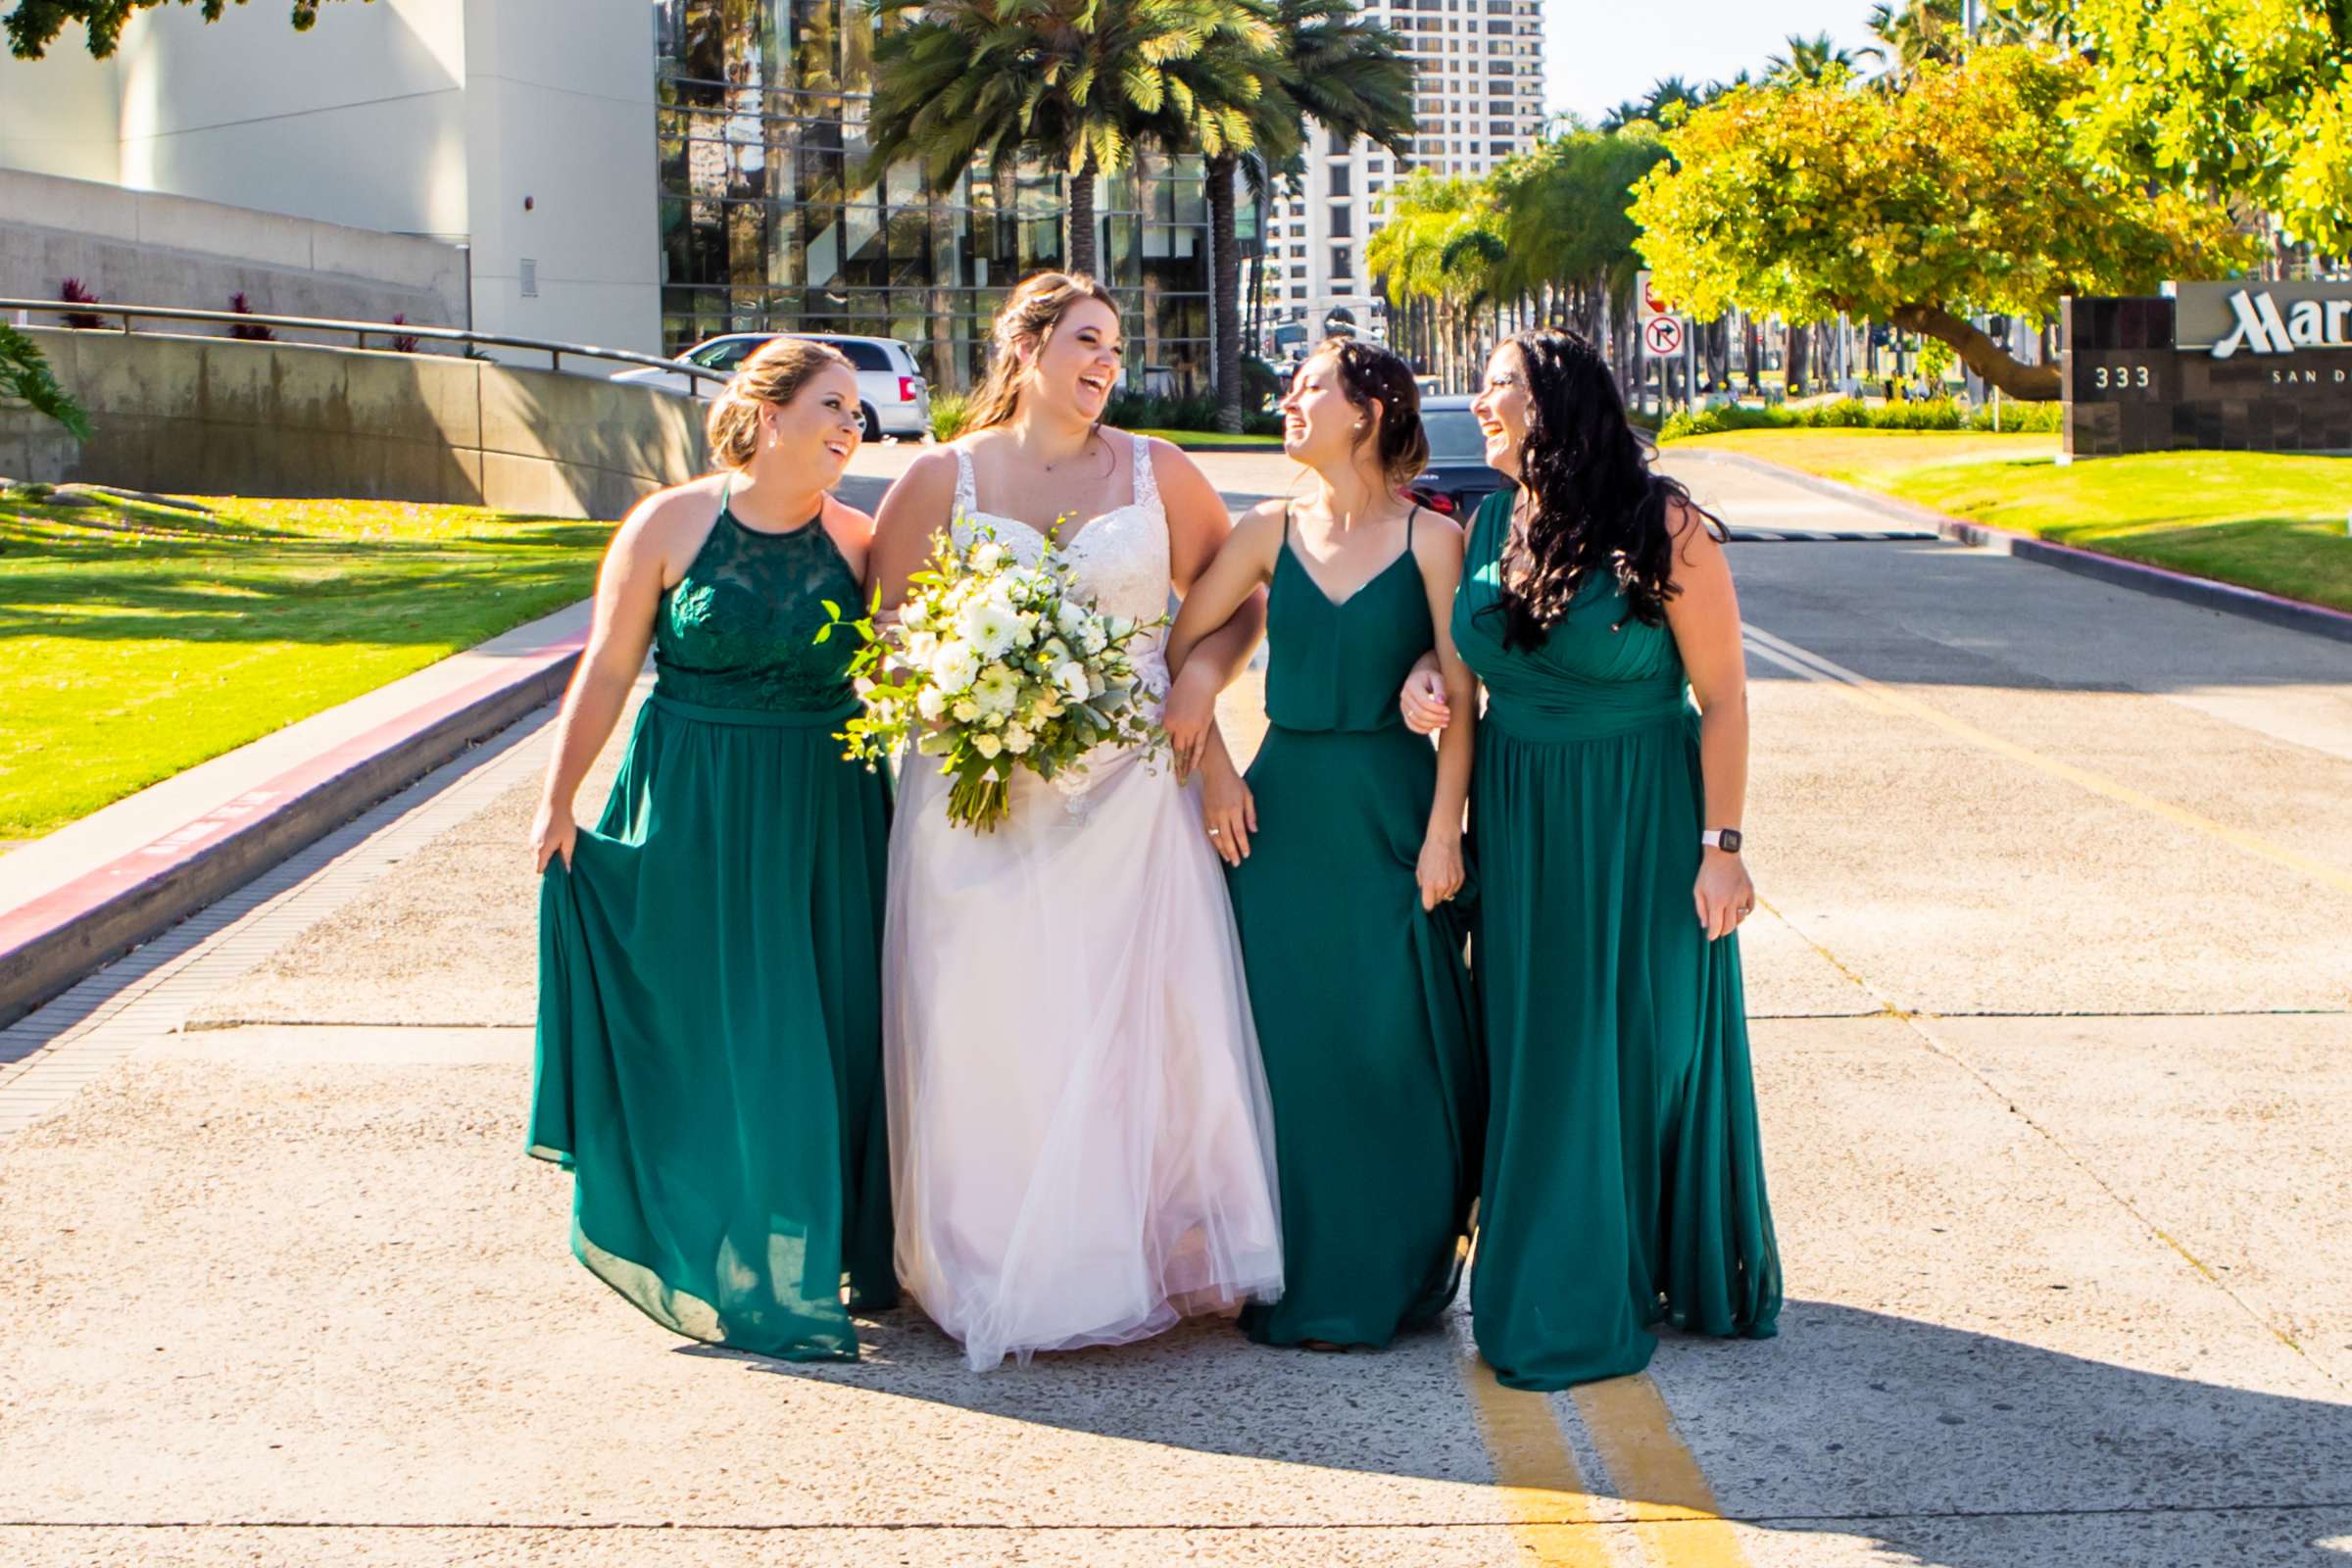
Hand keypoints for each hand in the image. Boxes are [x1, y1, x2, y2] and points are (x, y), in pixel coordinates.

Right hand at [530, 796, 577, 872]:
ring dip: (546, 855)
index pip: (539, 870)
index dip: (549, 872)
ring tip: (559, 847)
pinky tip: (554, 840)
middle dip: (547, 864)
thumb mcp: (569, 841)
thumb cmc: (565, 823)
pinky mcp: (533, 834)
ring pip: (536, 855)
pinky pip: (536, 847)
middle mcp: (533, 846)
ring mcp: (531, 839)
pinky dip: (544, 847)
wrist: (555, 803)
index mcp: (541, 850)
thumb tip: (567, 872)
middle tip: (561, 858)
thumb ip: (567, 857)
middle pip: (537, 863)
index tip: (559, 869)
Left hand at [1162, 665, 1221, 775]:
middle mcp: (1179, 727)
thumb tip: (1166, 732)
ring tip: (1183, 778)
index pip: (1163, 743)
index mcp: (1167, 721)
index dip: (1163, 756)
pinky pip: (1199, 746)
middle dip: (1174, 766)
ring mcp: (1192, 728)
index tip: (1161, 768)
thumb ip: (1168, 720)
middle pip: (1175, 751)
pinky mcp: (1203, 727)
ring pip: (1187, 751)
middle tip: (1173, 779)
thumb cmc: (1182, 689)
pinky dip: (1196, 757)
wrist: (1199, 680)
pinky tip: (1193, 767)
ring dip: (1185, 766)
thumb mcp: (1170, 705)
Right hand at [1199, 750, 1256, 866]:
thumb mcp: (1248, 796)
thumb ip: (1251, 814)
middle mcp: (1222, 814)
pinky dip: (1213, 842)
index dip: (1243, 845)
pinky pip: (1209, 832)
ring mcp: (1212, 815)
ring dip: (1222, 850)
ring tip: (1228, 859)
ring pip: (1216, 837)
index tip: (1246, 855)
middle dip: (1232, 852)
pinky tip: (1218, 848)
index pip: (1239, 833)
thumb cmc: (1234, 783)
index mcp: (1235, 809)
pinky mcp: (1205, 814)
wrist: (1215, 772)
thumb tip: (1254, 831)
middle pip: (1227, 838)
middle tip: (1237, 863)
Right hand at [1399, 666, 1450, 734]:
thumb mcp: (1437, 678)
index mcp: (1412, 685)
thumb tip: (1442, 702)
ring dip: (1431, 725)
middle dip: (1436, 718)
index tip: (1448, 710)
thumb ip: (1440, 689)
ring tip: (1444, 723)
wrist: (1420, 676)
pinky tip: (1433, 728)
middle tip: (1448, 718)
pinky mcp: (1404, 712)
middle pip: (1420, 713)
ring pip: (1415, 721)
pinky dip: (1422, 729)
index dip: (1437, 709)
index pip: (1424, 702)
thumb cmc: (1431, 677)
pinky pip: (1410, 725)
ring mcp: (1403, 705)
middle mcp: (1404, 695)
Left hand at [1416, 830, 1464, 911]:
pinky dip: (1451, 885)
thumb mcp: (1419, 869)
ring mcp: (1453, 882)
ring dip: (1443, 891)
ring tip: (1440, 876)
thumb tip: (1424, 894)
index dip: (1426, 904)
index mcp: (1429, 884)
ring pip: (1447, 896)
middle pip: (1438, 901)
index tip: (1425, 900)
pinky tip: (1447, 874)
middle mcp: (1442, 886)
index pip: (1428, 906)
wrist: (1444, 839)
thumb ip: (1421, 885)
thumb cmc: (1429, 852)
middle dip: (1434, 896)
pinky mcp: (1461, 879)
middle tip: (1432, 884)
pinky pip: (1455, 889)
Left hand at [1694, 849, 1754, 941]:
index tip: (1710, 937)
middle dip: (1723, 932)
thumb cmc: (1707, 872)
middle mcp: (1731, 900)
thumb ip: (1701, 909)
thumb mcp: (1698, 890)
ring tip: (1727, 919)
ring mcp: (1742, 895)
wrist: (1723, 854)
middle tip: (1718, 931)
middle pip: (1730, 926)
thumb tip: (1705, 925)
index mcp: (1716, 901)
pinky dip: (1745, 913)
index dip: (1713, 935)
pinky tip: (1737, 910)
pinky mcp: (1750, 890)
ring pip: (1741, 918)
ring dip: (1734, 923)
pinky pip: (1750, 908)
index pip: (1716, 926)